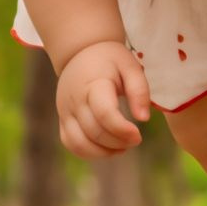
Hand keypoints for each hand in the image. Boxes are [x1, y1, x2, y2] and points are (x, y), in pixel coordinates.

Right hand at [56, 38, 150, 155]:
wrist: (80, 53)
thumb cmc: (110, 60)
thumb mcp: (130, 66)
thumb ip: (139, 90)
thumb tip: (143, 119)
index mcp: (93, 84)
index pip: (104, 114)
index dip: (122, 129)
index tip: (138, 135)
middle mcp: (75, 100)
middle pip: (94, 132)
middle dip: (118, 142)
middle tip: (136, 139)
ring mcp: (65, 112)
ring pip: (80, 143)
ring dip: (104, 152)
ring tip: (123, 146)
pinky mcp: (63, 120)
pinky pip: (71, 144)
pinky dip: (89, 152)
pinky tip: (108, 148)